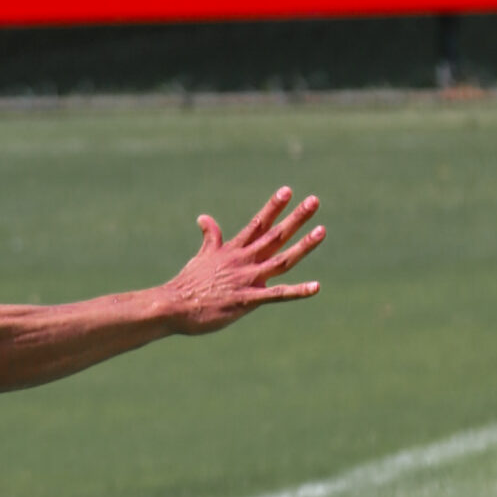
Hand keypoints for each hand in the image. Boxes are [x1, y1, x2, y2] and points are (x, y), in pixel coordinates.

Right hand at [164, 186, 323, 334]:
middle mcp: (243, 261)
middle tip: (314, 200)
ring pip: (282, 260)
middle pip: (275, 236)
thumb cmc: (188, 283)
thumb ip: (211, 237)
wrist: (174, 306)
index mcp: (233, 250)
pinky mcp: (247, 300)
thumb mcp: (201, 256)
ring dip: (303, 246)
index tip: (288, 190)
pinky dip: (297, 291)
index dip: (273, 207)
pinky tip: (316, 287)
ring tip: (322, 230)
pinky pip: (277, 295)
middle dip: (296, 218)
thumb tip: (203, 217)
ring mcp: (247, 280)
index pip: (258, 224)